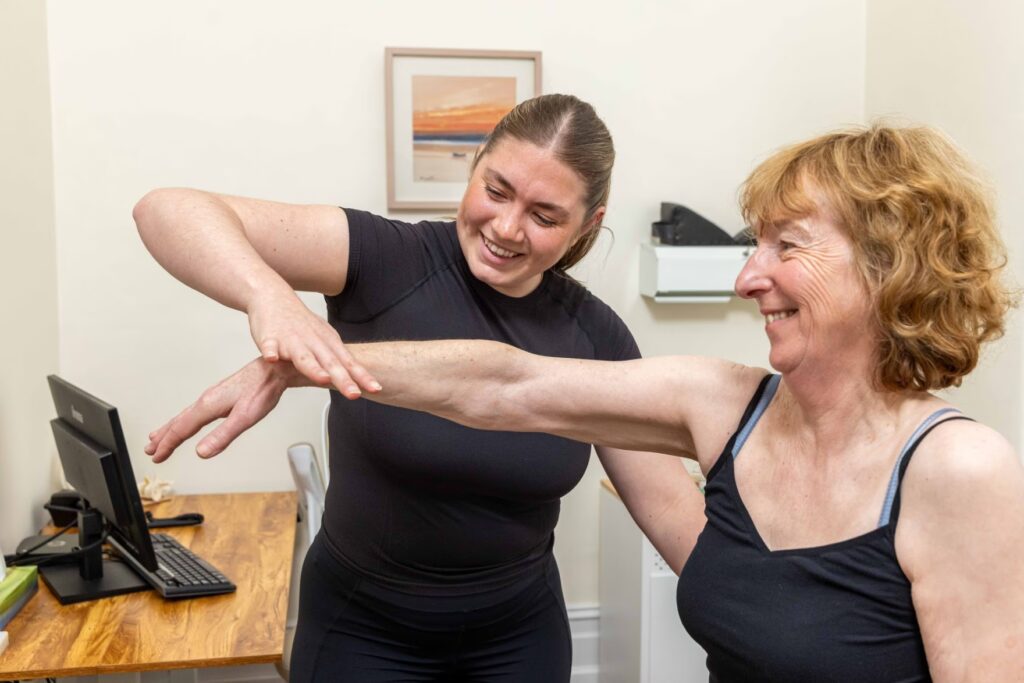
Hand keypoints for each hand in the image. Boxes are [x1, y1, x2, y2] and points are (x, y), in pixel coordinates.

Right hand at [144, 357, 306, 462]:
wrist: (274, 368)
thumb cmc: (262, 391)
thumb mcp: (244, 418)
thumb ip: (222, 436)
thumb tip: (200, 453)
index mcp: (207, 406)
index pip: (181, 429)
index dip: (167, 445)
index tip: (156, 457)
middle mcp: (206, 400)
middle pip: (178, 422)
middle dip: (163, 437)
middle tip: (149, 450)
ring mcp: (212, 397)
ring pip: (185, 416)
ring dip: (170, 428)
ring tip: (157, 437)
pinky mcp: (220, 396)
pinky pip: (195, 411)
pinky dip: (184, 420)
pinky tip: (188, 422)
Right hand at [247, 289, 379, 398]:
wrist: (274, 297)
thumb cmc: (301, 323)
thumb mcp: (325, 340)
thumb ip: (339, 360)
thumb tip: (359, 378)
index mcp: (328, 344)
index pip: (348, 363)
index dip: (362, 376)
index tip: (376, 389)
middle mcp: (313, 342)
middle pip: (330, 363)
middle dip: (343, 379)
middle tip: (354, 394)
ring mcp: (291, 340)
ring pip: (303, 356)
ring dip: (313, 368)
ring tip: (322, 379)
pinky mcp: (270, 337)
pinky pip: (269, 346)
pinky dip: (270, 352)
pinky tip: (271, 358)